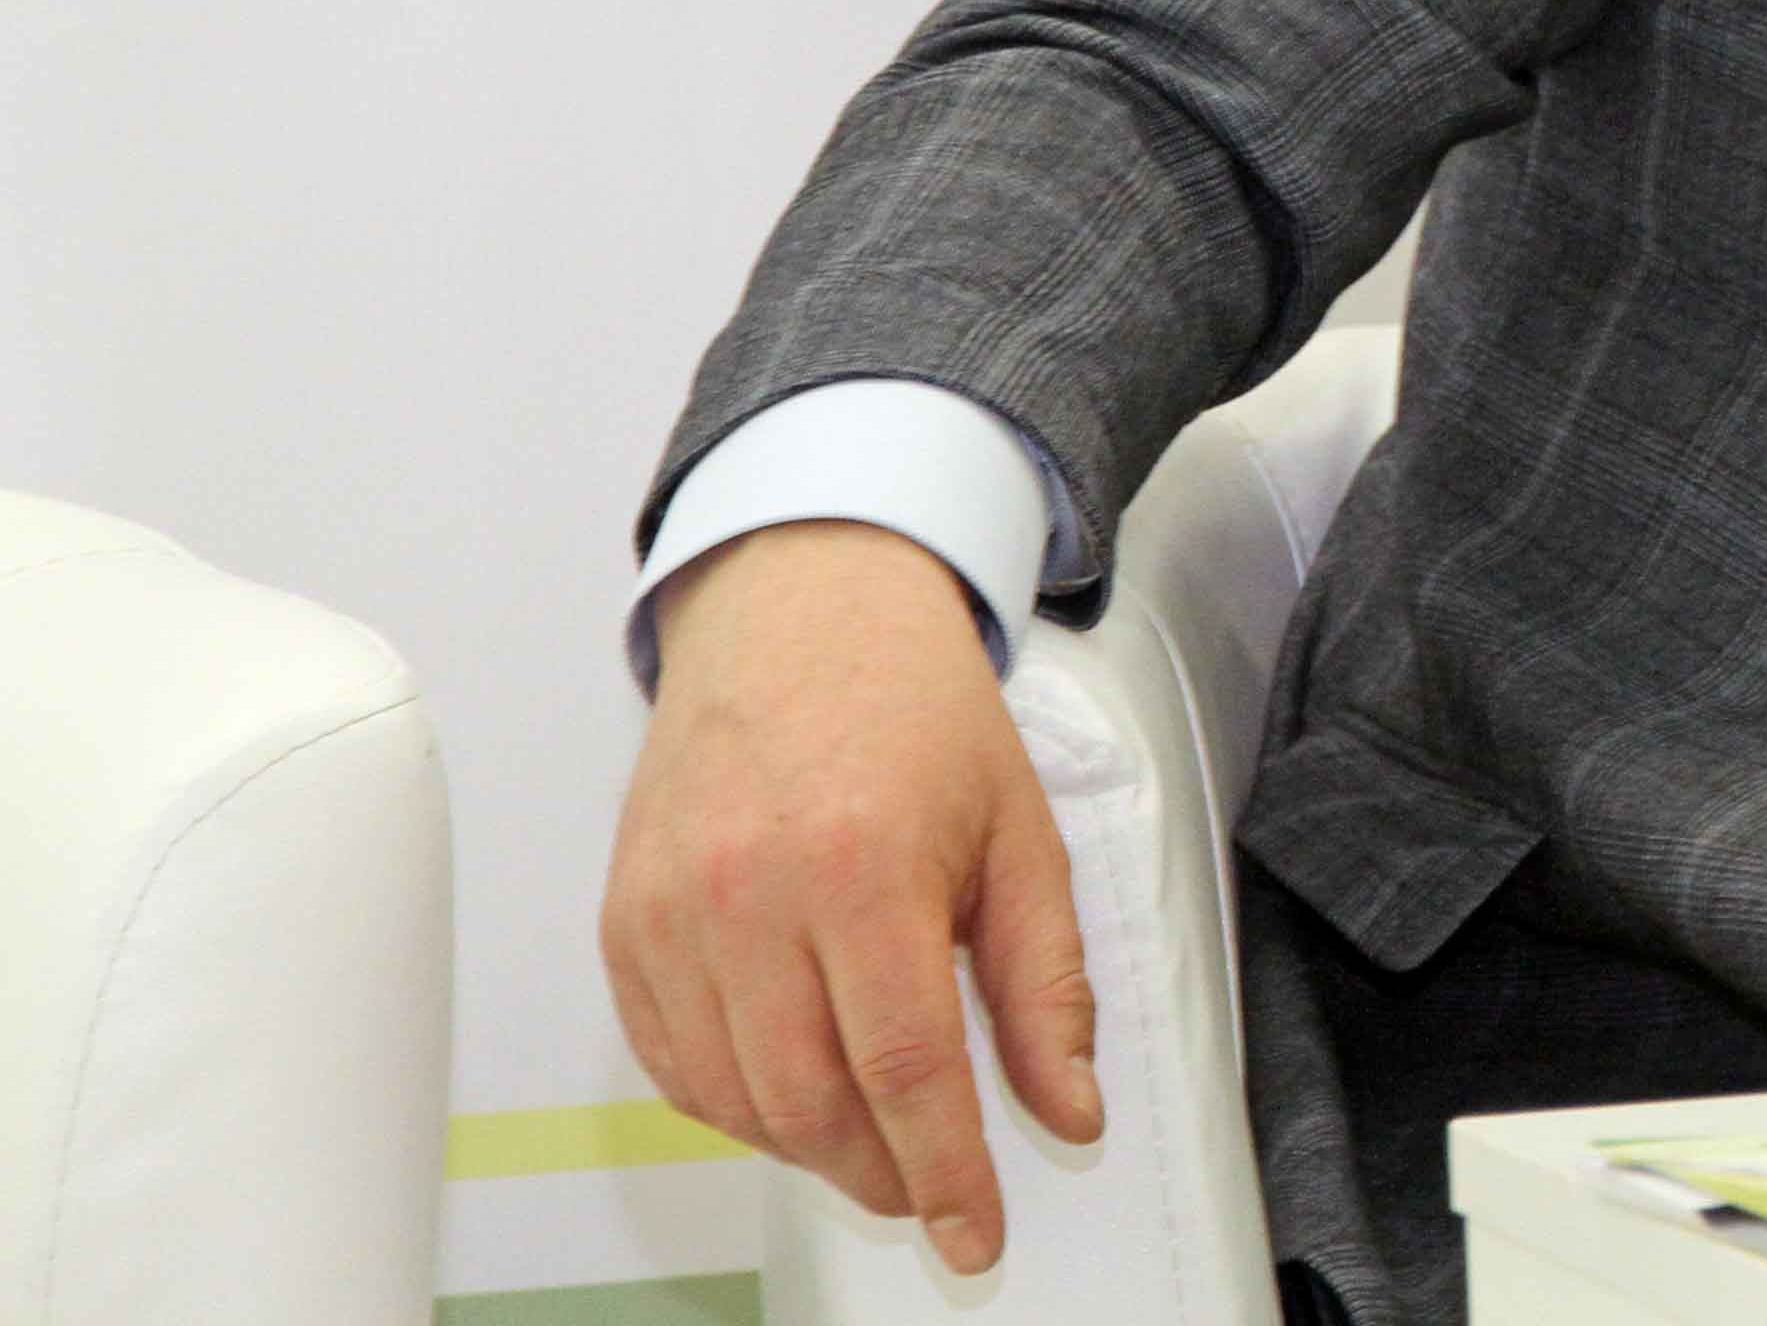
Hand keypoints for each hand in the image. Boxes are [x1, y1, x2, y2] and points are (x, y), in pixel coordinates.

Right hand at [601, 521, 1101, 1276]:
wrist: (805, 611)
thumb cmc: (918, 713)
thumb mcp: (1022, 834)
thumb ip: (1046, 985)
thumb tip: (1067, 1111)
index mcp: (864, 867)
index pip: (903, 1070)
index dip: (944, 1171)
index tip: (973, 1232)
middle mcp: (750, 894)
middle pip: (809, 1100)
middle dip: (880, 1173)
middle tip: (930, 1189)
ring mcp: (671, 911)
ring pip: (733, 1097)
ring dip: (807, 1145)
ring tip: (872, 1139)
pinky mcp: (623, 920)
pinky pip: (671, 1061)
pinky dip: (733, 1102)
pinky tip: (791, 1089)